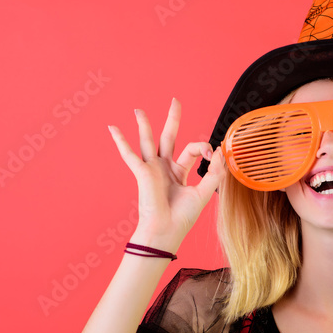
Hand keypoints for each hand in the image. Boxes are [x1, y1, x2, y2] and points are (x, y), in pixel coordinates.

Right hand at [108, 98, 226, 245]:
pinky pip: (129, 154)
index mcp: (178, 172)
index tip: (213, 153)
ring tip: (138, 110)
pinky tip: (112, 128)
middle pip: (168, 137)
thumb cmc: (182, 217)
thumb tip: (220, 152)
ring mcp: (152, 169)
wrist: (166, 231)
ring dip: (144, 125)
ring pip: (148, 141)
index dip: (204, 147)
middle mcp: (164, 168)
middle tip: (175, 101)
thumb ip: (214, 173)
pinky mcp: (142, 172)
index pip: (191, 150)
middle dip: (172, 119)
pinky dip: (120, 141)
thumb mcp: (204, 193)